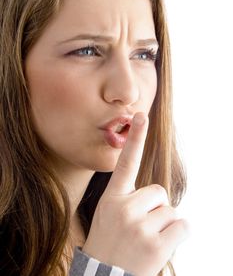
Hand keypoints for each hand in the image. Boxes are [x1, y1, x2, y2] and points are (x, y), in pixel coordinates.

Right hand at [82, 112, 187, 275]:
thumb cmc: (111, 245)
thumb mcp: (110, 216)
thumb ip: (129, 199)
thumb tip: (159, 195)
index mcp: (112, 199)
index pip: (125, 163)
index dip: (135, 138)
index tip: (140, 116)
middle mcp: (124, 208)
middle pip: (159, 192)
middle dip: (156, 209)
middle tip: (140, 229)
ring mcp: (139, 227)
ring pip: (172, 210)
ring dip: (164, 225)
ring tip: (145, 241)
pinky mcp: (155, 245)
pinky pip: (183, 226)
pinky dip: (177, 235)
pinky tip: (158, 248)